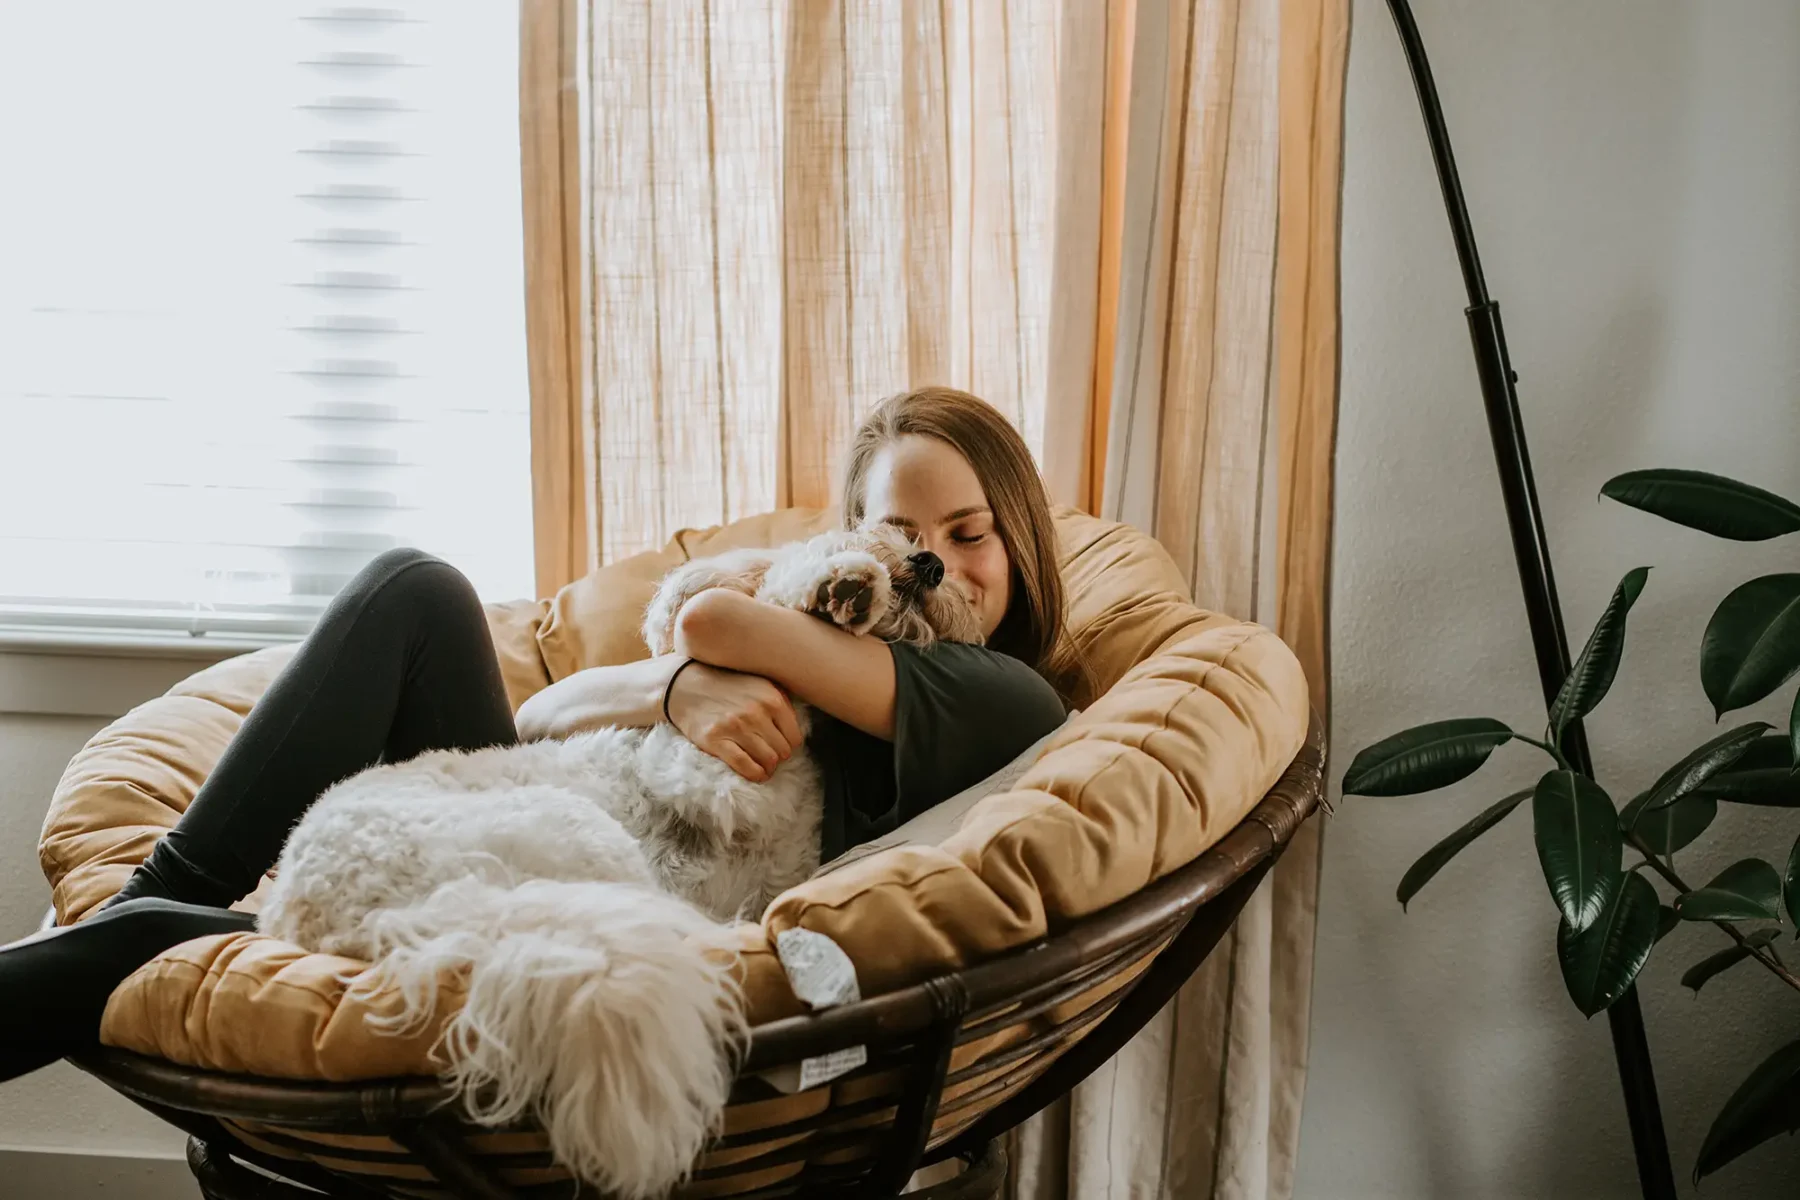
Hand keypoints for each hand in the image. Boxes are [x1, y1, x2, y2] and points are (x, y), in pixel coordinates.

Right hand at [666, 663, 802, 781]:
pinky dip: (755, 775)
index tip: (779, 745)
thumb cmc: (726, 685)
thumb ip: (781, 701)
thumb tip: (796, 729)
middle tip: (769, 756)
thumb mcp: (759, 683)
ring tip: (763, 766)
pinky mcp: (716, 741)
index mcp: (772, 699)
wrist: (684, 685)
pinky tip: (755, 773)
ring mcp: (735, 727)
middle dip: (778, 757)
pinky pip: (745, 766)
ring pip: (767, 761)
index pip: (795, 737)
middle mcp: (756, 713)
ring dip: (768, 768)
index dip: (789, 745)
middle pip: (783, 751)